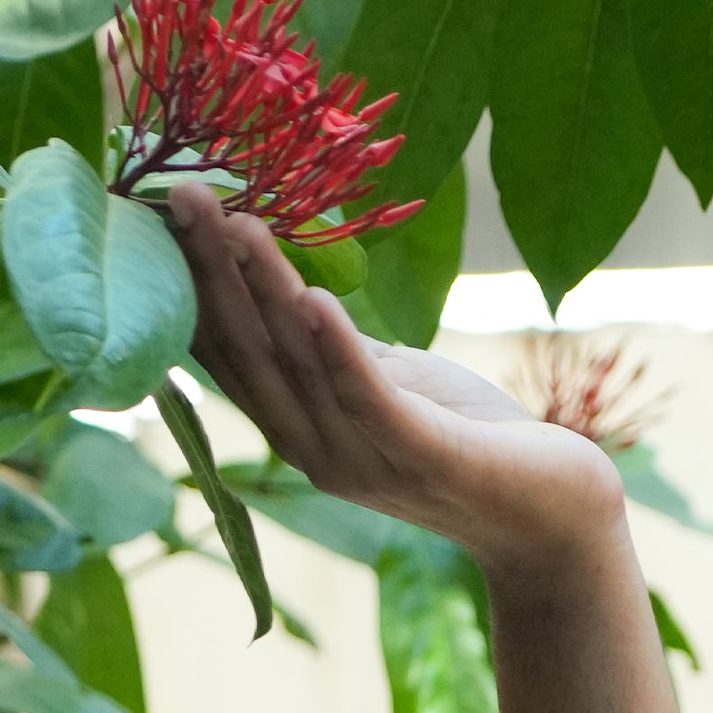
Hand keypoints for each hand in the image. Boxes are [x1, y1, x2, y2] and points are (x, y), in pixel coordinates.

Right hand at [152, 186, 623, 577]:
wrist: (556, 521)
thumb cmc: (474, 442)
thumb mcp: (393, 385)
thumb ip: (337, 353)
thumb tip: (290, 294)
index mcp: (299, 427)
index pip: (224, 351)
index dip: (185, 285)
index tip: (155, 212)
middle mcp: (314, 449)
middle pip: (246, 350)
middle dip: (208, 269)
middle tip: (178, 191)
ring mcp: (364, 459)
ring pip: (297, 364)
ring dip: (263, 288)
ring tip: (236, 219)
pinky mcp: (424, 458)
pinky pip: (369, 400)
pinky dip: (339, 350)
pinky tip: (314, 298)